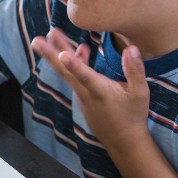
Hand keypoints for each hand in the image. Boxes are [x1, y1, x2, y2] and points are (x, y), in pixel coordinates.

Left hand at [31, 28, 150, 145]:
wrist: (124, 141)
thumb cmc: (133, 116)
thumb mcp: (140, 92)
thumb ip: (135, 70)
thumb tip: (131, 48)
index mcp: (100, 91)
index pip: (84, 76)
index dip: (74, 64)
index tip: (62, 54)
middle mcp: (86, 93)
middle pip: (65, 72)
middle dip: (50, 54)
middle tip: (36, 40)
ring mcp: (83, 97)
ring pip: (69, 73)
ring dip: (60, 54)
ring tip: (53, 35)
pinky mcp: (84, 99)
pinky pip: (75, 78)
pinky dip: (74, 63)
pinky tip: (81, 51)